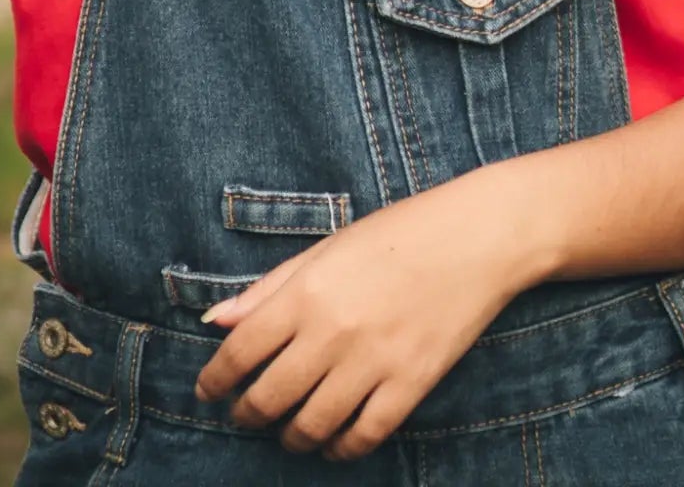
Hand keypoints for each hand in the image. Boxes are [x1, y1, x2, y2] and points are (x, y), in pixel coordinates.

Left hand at [192, 181, 529, 461]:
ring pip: (311, 426)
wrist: (475, 237)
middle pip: (269, 397)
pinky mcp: (410, 385)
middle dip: (247, 413)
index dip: (215, 380)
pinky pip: (362, 436)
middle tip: (244, 414)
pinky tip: (332, 442)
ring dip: (290, 438)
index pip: (241, 351)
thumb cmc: (397, 234)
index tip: (208, 391)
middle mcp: (333, 331)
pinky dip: (340, 449)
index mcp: (307, 291)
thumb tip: (216, 319)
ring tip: (287, 432)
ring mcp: (372, 362)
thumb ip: (269, 287)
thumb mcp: (327, 248)